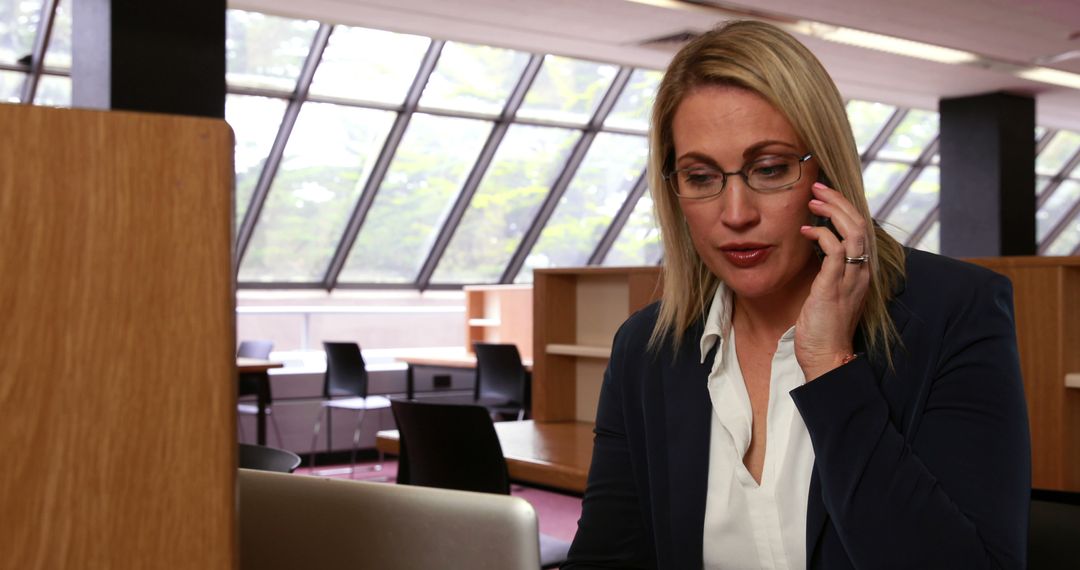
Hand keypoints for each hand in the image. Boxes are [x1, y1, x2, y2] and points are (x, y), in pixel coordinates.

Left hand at [795, 182, 870, 380]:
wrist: (826, 356)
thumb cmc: (822, 326)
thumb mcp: (827, 290)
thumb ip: (827, 268)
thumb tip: (815, 245)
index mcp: (860, 270)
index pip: (860, 229)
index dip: (845, 207)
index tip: (824, 194)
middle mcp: (861, 271)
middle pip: (861, 223)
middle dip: (840, 201)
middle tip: (818, 186)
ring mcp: (851, 278)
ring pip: (854, 231)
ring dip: (833, 210)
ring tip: (813, 198)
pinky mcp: (835, 286)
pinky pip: (836, 250)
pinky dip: (822, 234)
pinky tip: (806, 229)